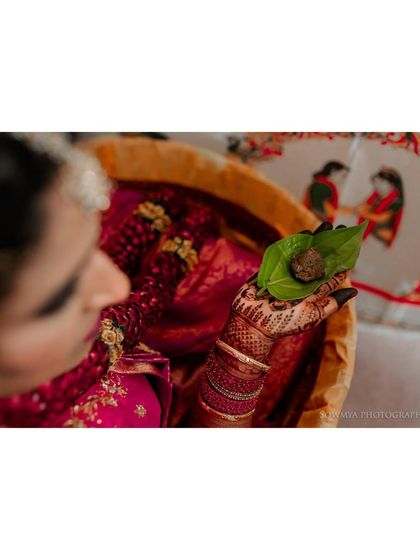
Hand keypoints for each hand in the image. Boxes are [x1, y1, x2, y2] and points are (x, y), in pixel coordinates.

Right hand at [220, 223, 357, 363]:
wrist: (253, 325)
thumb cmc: (284, 325)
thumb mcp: (312, 315)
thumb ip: (332, 303)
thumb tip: (355, 291)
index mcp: (314, 293)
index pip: (332, 274)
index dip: (342, 260)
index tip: (353, 245)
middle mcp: (303, 283)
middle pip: (320, 260)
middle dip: (330, 245)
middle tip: (340, 228)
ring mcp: (287, 275)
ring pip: (304, 254)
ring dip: (315, 240)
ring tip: (326, 226)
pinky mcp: (273, 270)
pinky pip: (285, 254)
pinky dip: (295, 243)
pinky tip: (305, 235)